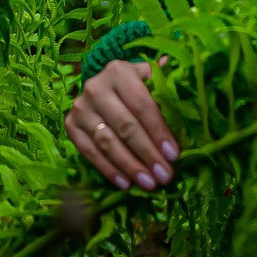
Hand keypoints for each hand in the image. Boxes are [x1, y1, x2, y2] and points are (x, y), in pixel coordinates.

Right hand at [66, 58, 177, 190]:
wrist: (101, 85)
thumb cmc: (133, 85)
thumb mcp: (148, 78)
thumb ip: (165, 87)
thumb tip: (186, 83)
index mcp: (119, 72)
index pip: (142, 106)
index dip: (158, 132)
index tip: (173, 155)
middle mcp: (96, 88)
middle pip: (125, 127)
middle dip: (147, 154)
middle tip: (164, 176)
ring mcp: (80, 107)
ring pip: (107, 142)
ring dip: (129, 166)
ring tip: (148, 183)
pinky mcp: (70, 125)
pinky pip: (90, 152)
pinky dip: (108, 170)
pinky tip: (126, 183)